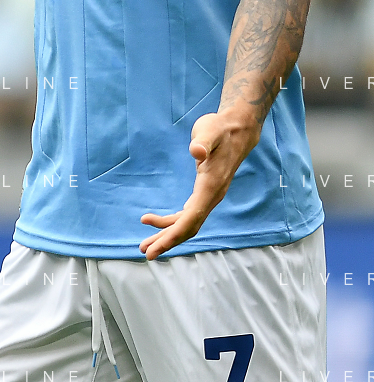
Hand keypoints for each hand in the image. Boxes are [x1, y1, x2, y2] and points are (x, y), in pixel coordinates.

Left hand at [139, 111, 259, 260]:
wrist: (237, 130)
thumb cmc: (220, 129)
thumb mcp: (209, 131)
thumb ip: (203, 142)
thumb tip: (196, 151)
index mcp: (210, 187)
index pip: (190, 219)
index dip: (171, 235)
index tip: (154, 249)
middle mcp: (212, 196)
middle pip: (188, 227)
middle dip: (167, 241)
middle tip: (144, 251)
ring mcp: (209, 196)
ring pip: (188, 223)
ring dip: (167, 234)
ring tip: (145, 243)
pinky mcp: (205, 192)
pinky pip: (188, 214)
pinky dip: (172, 221)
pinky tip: (157, 222)